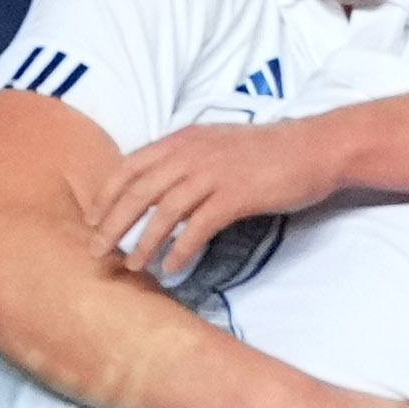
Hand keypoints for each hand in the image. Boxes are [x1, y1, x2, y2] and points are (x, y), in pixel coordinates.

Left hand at [95, 117, 352, 286]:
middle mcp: (192, 153)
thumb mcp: (218, 145)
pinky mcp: (236, 195)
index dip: (107, 194)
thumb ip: (187, 160)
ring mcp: (214, 173)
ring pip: (164, 211)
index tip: (92, 219)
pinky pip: (198, 227)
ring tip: (131, 267)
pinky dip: (180, 249)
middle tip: (95, 252)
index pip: (130, 166)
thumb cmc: (269, 152)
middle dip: (112, 224)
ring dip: (143, 242)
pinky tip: (172, 267)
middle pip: (138, 191)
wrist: (316, 147)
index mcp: (184, 140)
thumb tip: (159, 188)